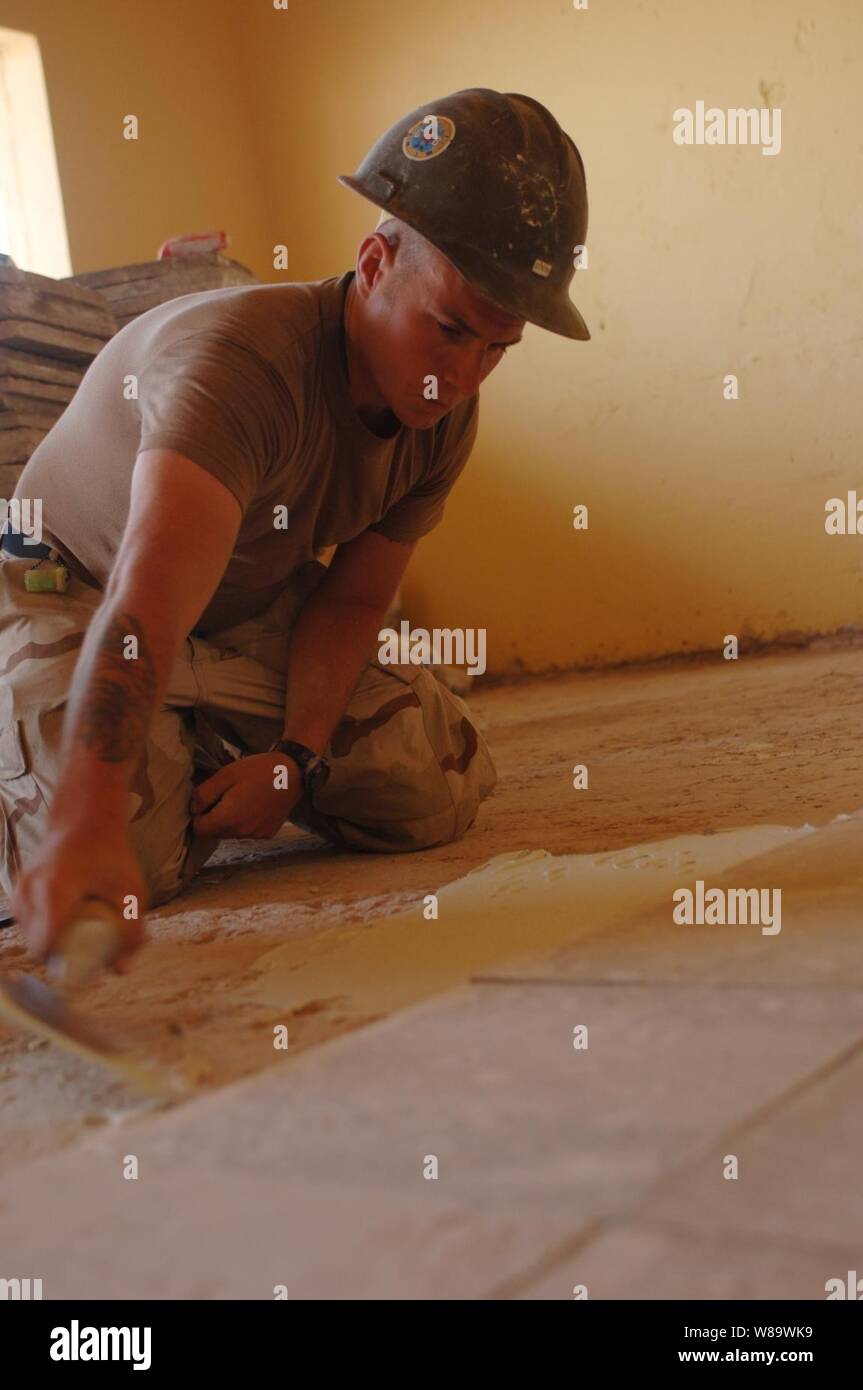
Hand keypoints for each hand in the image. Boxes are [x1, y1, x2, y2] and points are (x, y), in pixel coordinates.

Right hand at [11, 820, 147, 970]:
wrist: (84, 818)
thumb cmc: (110, 853)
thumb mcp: (130, 891)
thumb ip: (131, 930)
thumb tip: (120, 970)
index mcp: (55, 891)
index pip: (44, 945)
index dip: (62, 964)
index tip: (84, 967)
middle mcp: (30, 890)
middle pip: (36, 944)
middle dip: (58, 956)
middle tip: (85, 954)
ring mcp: (20, 888)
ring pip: (28, 933)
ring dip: (48, 942)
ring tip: (76, 937)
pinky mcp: (17, 887)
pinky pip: (25, 920)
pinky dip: (41, 927)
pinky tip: (63, 923)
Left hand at [190, 752, 302, 838]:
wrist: (293, 772)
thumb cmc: (257, 770)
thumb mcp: (225, 775)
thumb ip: (203, 794)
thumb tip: (193, 809)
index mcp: (229, 819)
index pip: (199, 830)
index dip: (198, 815)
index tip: (207, 800)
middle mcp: (242, 832)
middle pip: (215, 833)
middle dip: (214, 818)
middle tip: (225, 795)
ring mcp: (257, 834)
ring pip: (231, 833)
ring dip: (230, 821)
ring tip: (242, 798)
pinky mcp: (268, 833)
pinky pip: (247, 832)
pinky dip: (246, 822)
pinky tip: (254, 805)